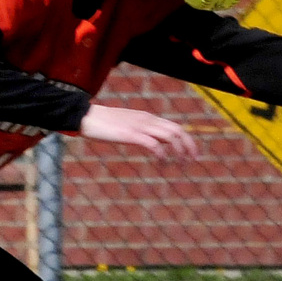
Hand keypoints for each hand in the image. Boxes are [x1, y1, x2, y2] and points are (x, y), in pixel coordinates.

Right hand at [79, 104, 198, 161]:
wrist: (87, 117)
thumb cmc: (105, 124)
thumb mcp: (129, 126)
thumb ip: (143, 131)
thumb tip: (155, 143)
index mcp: (148, 118)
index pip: (175, 126)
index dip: (187, 139)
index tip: (193, 153)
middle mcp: (147, 120)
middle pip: (177, 130)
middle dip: (189, 145)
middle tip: (194, 160)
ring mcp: (140, 126)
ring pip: (169, 136)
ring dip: (179, 150)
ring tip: (181, 163)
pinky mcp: (131, 134)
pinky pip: (153, 144)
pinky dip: (162, 153)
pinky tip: (162, 162)